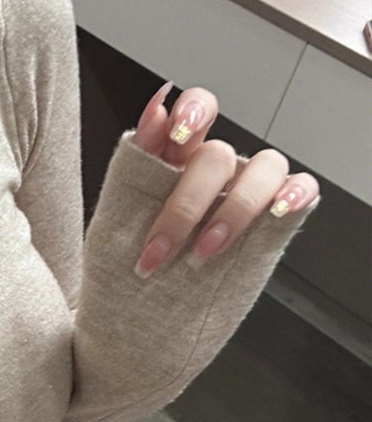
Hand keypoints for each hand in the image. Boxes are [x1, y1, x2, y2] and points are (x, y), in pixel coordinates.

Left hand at [130, 82, 320, 278]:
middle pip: (219, 156)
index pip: (197, 109)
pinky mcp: (276, 216)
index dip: (195, 110)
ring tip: (205, 250)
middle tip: (162, 249)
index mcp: (180, 156)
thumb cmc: (134, 258)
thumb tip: (156, 108)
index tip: (179, 134)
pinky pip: (301, 189)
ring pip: (266, 167)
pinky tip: (277, 212)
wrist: (141, 313)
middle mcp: (218, 169)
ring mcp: (250, 189)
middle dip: (187, 204)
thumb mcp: (121, 211)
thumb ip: (137, 159)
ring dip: (236, 208)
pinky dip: (295, 195)